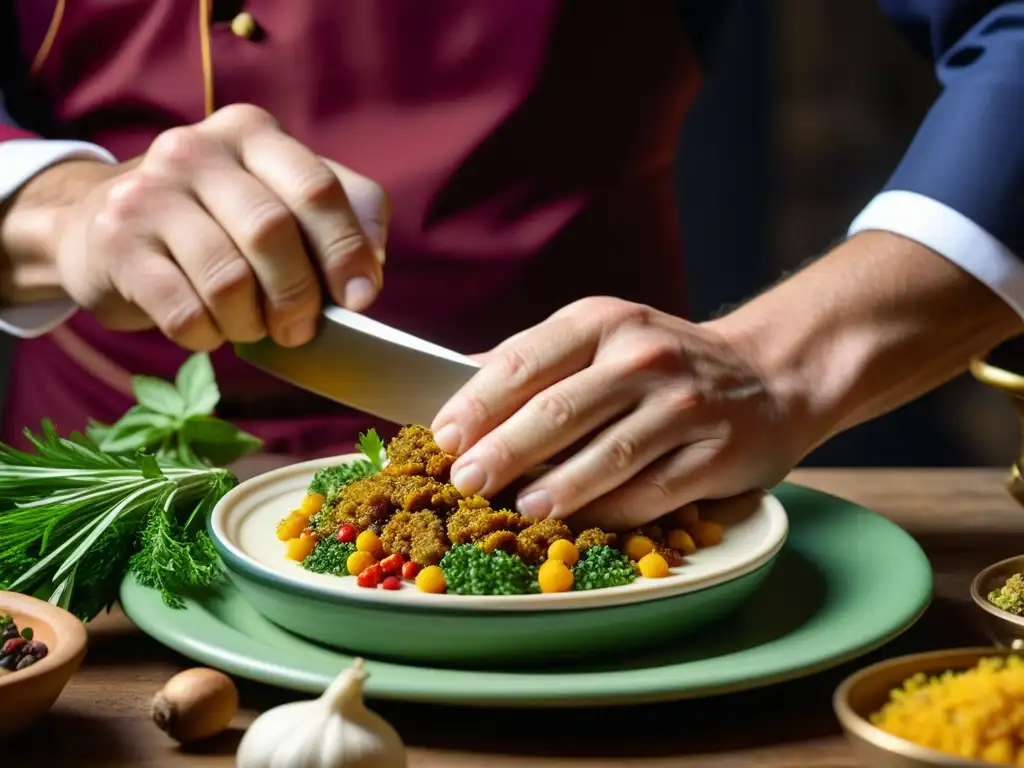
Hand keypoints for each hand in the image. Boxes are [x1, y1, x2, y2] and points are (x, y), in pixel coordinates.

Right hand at [12, 104, 389, 350]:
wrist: (98, 224)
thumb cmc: (214, 221)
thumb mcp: (277, 196)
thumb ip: (340, 215)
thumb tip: (371, 268)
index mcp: (252, 133)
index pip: (317, 189)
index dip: (346, 250)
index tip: (359, 298)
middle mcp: (196, 149)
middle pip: (273, 233)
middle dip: (298, 296)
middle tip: (300, 329)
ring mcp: (148, 192)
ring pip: (228, 279)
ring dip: (251, 323)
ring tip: (250, 328)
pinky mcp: (116, 242)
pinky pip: (184, 311)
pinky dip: (208, 336)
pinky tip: (209, 329)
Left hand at [429, 296, 815, 530]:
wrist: (767, 376)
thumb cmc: (661, 364)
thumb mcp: (601, 337)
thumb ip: (535, 361)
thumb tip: (452, 386)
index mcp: (602, 321)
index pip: (524, 361)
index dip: (477, 403)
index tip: (442, 438)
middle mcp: (643, 357)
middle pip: (559, 409)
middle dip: (504, 450)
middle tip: (465, 480)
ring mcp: (683, 406)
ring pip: (608, 454)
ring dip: (557, 488)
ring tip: (519, 508)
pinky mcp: (715, 454)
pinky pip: (651, 491)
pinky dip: (609, 511)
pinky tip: (577, 523)